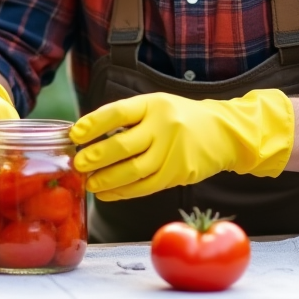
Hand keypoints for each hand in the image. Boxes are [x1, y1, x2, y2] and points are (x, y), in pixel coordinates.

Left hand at [69, 89, 294, 200]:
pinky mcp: (178, 174)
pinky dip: (123, 192)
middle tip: (78, 164)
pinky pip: (145, 187)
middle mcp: (164, 126)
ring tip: (90, 182)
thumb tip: (85, 134)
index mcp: (154, 104)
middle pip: (123, 144)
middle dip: (96, 156)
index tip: (74, 134)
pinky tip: (107, 193)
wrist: (223, 133)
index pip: (118, 112)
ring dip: (107, 179)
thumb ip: (126, 118)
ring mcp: (173, 152)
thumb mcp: (156, 106)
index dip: (93, 124)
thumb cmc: (180, 118)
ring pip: (133, 171)